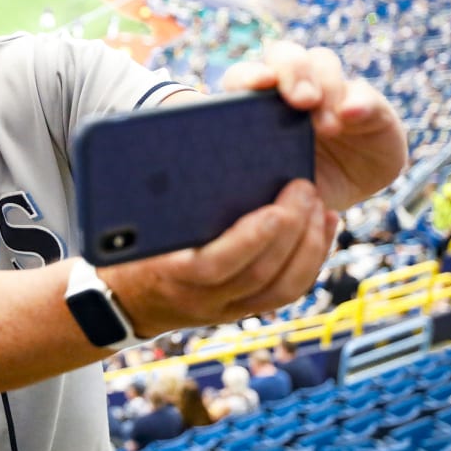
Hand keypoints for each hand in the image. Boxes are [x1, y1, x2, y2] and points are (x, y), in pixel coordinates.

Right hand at [100, 179, 336, 337]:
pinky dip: (313, 258)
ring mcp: (226, 309)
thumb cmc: (126, 248)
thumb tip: (178, 141)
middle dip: (291, 230)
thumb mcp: (130, 225)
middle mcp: (201, 299)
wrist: (126, 300)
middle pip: (259, 273)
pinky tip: (324, 225)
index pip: (215, 265)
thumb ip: (154, 196)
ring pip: (282, 287)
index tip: (274, 209)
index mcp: (169, 273)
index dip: (250, 239)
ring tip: (318, 205)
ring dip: (309, 245)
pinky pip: (287, 292)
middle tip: (304, 188)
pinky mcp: (244, 309)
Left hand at [221, 40, 407, 210]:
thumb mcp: (264, 191)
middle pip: (284, 56)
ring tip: (327, 127)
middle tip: (302, 101)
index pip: (244, 77)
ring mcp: (327, 92)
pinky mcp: (363, 104)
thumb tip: (234, 171)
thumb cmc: (277, 193)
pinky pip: (362, 92)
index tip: (258, 85)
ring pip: (322, 63)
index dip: (249, 75)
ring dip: (326, 88)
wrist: (322, 208)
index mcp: (254, 105)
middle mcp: (288, 90)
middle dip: (292, 71)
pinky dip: (359, 101)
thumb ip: (249, 177)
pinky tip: (352, 115)